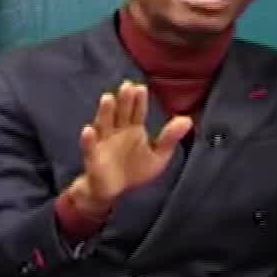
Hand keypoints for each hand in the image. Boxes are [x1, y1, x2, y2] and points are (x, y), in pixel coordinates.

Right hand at [69, 82, 191, 213]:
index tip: (141, 88)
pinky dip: (88, 140)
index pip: (137, 112)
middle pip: (120, 113)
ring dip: (105, 112)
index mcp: (133, 129)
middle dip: (123, 101)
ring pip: (103, 124)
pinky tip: (88, 130)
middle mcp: (117, 132)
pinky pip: (89, 147)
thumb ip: (169, 138)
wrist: (113, 191)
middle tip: (127, 86)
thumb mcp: (158, 156)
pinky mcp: (93, 158)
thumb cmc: (135, 170)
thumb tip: (188, 119)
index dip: (138, 101)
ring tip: (108, 98)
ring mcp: (103, 143)